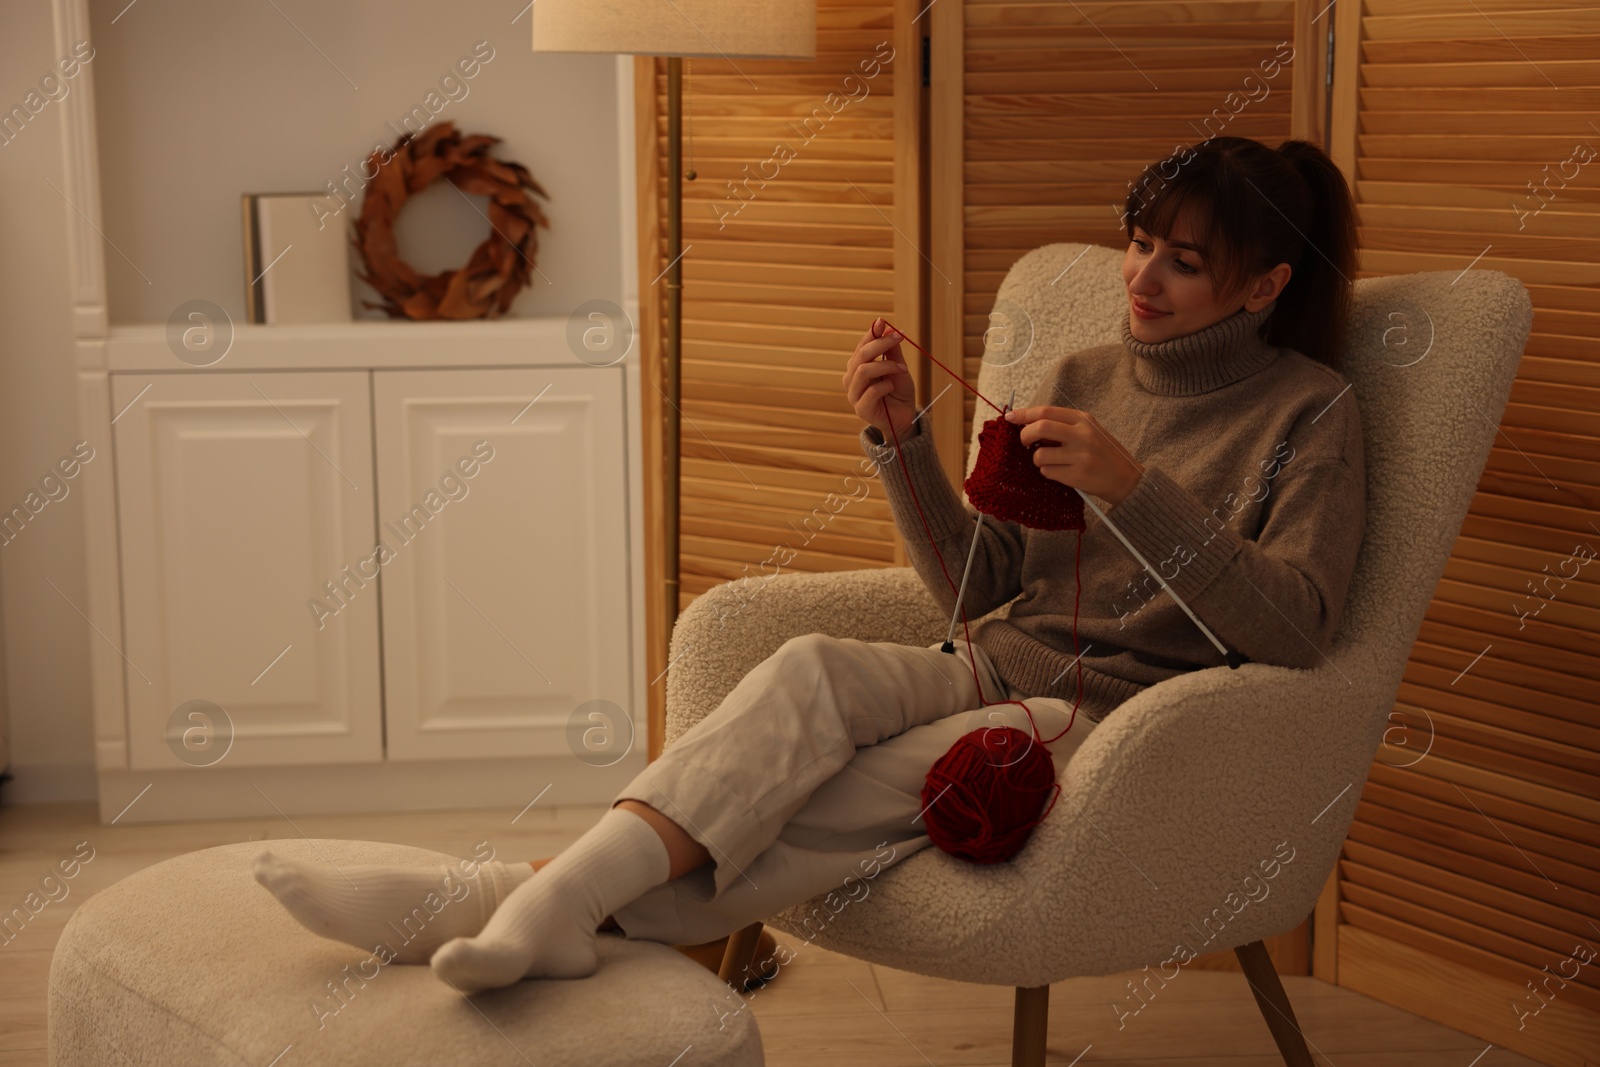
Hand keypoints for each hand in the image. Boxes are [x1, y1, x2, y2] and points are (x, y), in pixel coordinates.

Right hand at [844, 318, 918, 439]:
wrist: (904, 417)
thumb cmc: (899, 392)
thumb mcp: (898, 367)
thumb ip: (892, 351)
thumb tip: (888, 330)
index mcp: (858, 367)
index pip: (861, 346)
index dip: (872, 333)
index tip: (884, 323)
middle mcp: (852, 379)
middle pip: (860, 356)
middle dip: (880, 344)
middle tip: (899, 338)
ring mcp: (854, 394)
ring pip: (863, 371)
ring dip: (885, 365)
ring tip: (902, 369)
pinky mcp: (861, 409)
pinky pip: (871, 391)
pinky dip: (885, 385)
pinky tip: (893, 387)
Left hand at [1003, 405, 1144, 504]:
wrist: (1127, 479)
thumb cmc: (1104, 453)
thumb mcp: (1089, 431)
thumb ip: (1063, 425)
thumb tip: (1028, 423)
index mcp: (1084, 419)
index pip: (1046, 411)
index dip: (1024, 414)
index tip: (1010, 417)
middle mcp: (1082, 435)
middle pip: (1040, 428)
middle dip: (1025, 435)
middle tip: (1024, 442)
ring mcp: (1080, 456)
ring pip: (1040, 455)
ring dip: (1038, 460)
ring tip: (1050, 461)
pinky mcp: (1077, 476)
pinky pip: (1047, 472)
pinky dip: (1048, 472)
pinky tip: (1061, 472)